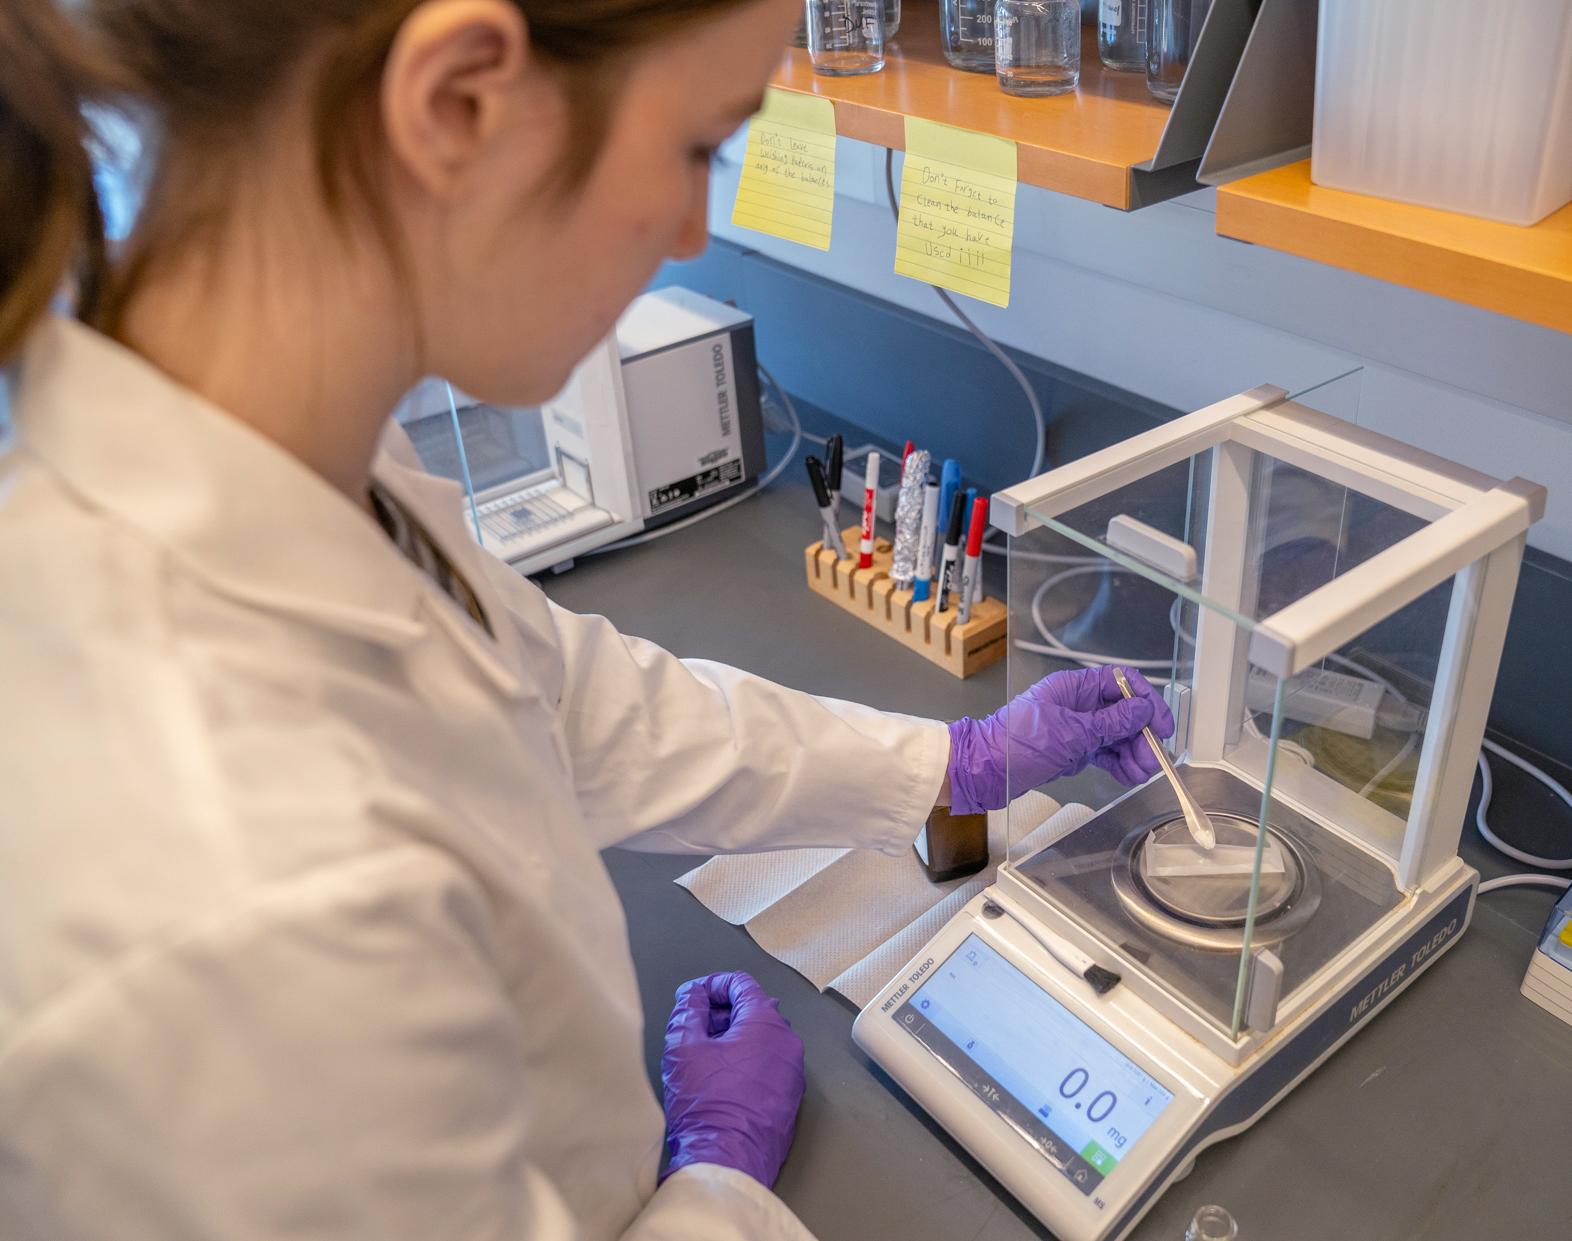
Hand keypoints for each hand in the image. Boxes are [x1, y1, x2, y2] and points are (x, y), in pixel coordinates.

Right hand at [660, 971, 805, 1188]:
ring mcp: (792, 1074)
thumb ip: (687, 1010)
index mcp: (766, 1023)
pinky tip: (720, 1080)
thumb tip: (692, 996)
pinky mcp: (789, 1100)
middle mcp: (788, 1044)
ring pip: (762, 1041)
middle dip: (721, 1013)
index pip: (741, 984)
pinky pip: (768, 1067)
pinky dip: (746, 1063)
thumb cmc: (707, 1104)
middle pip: (754, 1010)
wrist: (727, 1162)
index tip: (691, 997)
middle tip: (692, 1027)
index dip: (712, 984)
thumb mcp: (683, 1047)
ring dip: (733, 1039)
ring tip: (703, 1056)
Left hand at [946, 666, 1175, 813]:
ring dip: (1134, 752)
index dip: (1146, 701)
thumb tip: (1141, 710)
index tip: (1161, 724)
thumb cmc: (1013, 744)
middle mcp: (1076, 704)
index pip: (1121, 683)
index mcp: (1073, 688)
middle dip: (1142, 734)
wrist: (984, 771)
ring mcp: (1075, 728)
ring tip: (1142, 771)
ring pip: (1116, 735)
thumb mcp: (1069, 733)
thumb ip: (1109, 723)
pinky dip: (1119, 763)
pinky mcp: (1072, 750)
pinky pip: (1104, 752)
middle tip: (1154, 757)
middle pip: (1123, 712)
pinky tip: (1129, 774)